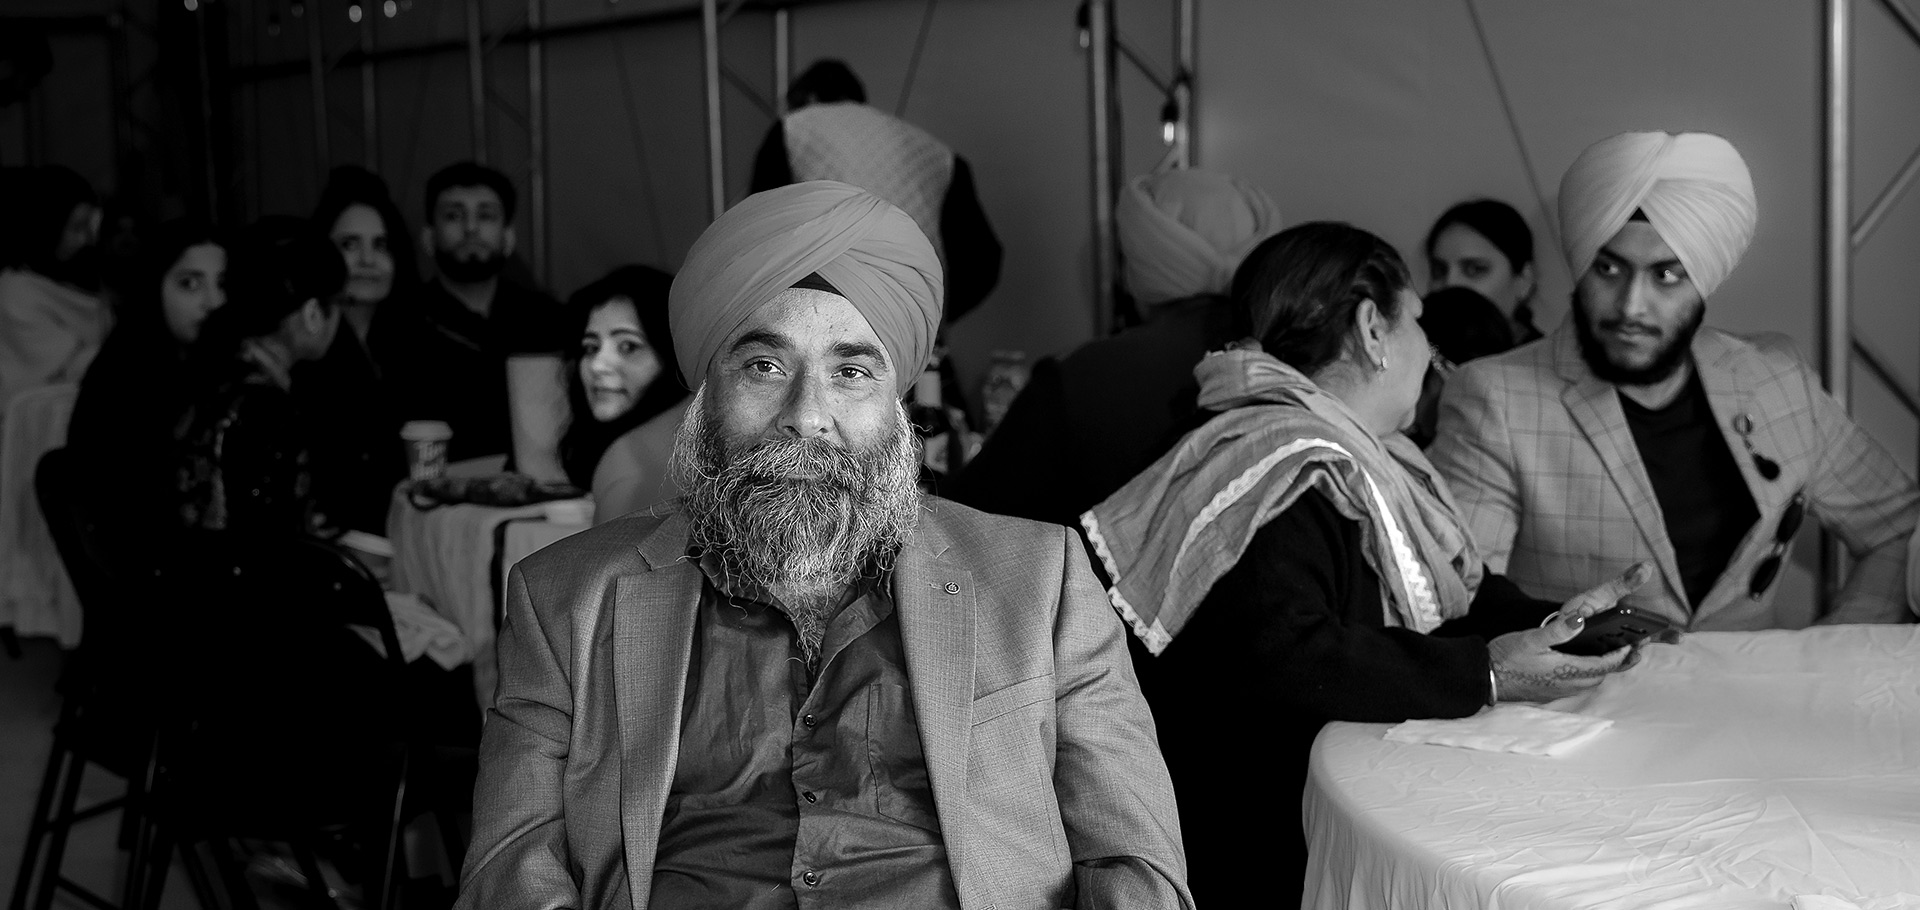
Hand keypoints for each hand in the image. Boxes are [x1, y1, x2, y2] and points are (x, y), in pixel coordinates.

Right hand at [1488, 562, 1652, 702]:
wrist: (1486, 678)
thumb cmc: (1506, 657)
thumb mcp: (1531, 638)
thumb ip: (1558, 630)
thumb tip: (1580, 619)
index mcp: (1567, 670)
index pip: (1605, 665)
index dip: (1621, 655)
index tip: (1633, 645)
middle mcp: (1567, 684)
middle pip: (1601, 676)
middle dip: (1614, 663)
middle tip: (1624, 648)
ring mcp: (1559, 691)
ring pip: (1589, 682)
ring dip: (1600, 669)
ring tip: (1605, 654)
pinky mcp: (1550, 693)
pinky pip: (1576, 685)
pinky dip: (1585, 674)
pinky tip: (1578, 664)